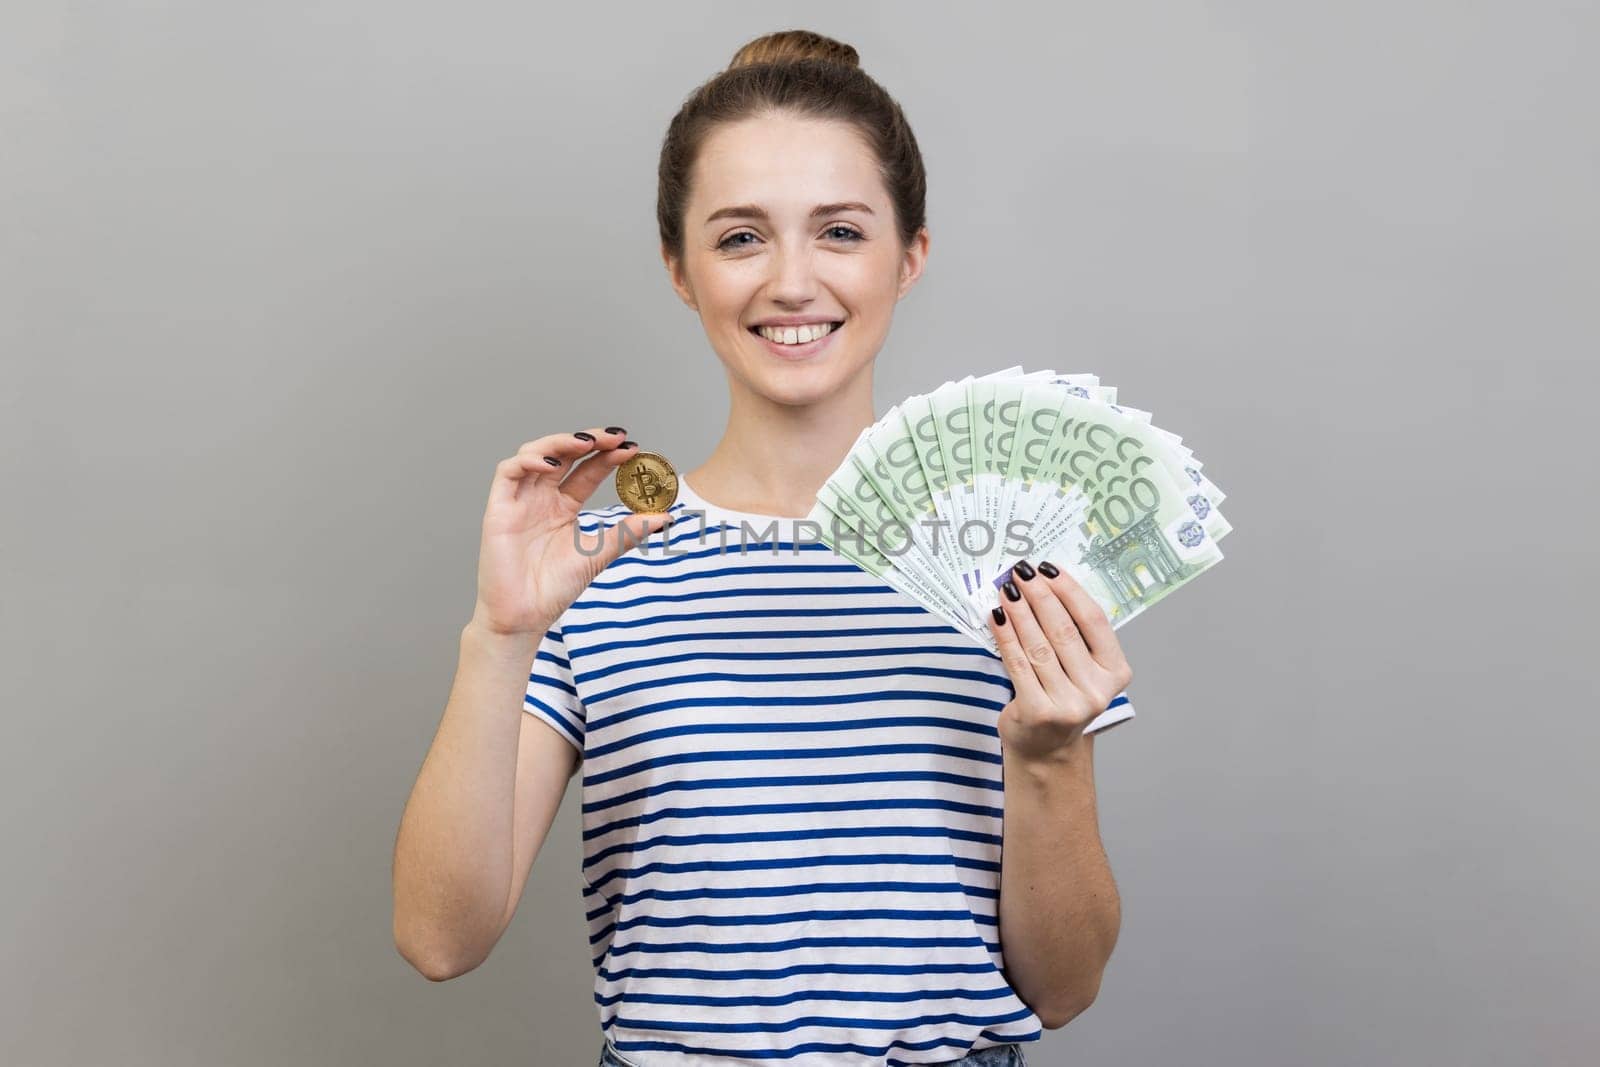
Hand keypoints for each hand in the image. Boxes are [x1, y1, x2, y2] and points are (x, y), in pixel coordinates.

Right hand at [471, 427, 670, 636]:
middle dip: (589, 440)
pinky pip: (508, 472)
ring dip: (561, 443)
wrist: (526, 616)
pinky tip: (552, 464)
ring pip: (535, 454)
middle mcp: (541, 498)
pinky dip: (529, 460)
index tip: (633, 448)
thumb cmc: (555, 588)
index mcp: (563, 507)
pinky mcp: (499, 508)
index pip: (587, 470)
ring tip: (588, 443)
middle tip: (615, 437)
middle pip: (563, 455)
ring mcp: (520, 500)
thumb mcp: (600, 554)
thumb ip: (628, 532)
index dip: (607, 456)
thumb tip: (666, 517)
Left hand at [986, 559, 1134, 762]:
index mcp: (1116, 673)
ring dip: (1019, 612)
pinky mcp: (1038, 711)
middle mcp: (1096, 690)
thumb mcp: (1080, 668)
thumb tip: (1042, 585)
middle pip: (1063, 631)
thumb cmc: (1062, 697)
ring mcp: (1068, 704)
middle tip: (1022, 573)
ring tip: (1006, 589)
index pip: (1094, 621)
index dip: (1070, 591)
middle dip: (1040, 596)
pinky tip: (996, 617)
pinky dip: (1005, 637)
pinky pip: (1017, 664)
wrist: (1046, 748)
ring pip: (1038, 645)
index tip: (1049, 569)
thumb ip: (1072, 634)